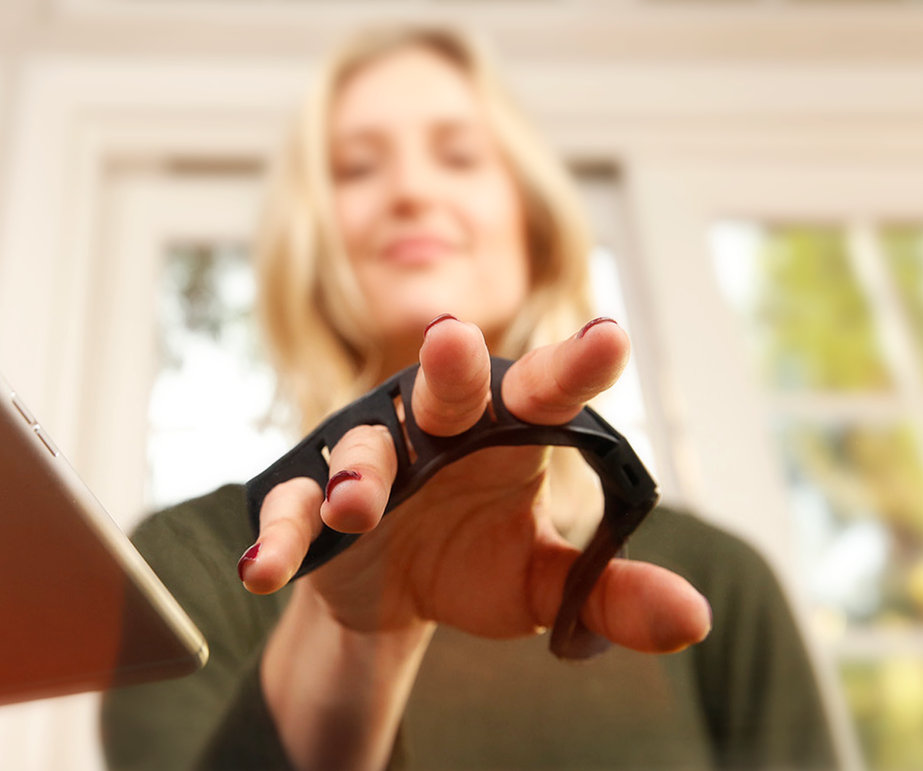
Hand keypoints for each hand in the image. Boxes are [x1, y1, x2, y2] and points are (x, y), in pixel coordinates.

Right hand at [241, 315, 710, 652]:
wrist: (393, 592)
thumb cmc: (477, 558)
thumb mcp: (544, 581)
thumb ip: (608, 593)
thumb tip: (695, 621)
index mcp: (504, 431)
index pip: (544, 391)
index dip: (573, 366)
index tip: (610, 338)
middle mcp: (435, 430)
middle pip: (443, 387)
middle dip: (447, 368)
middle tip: (451, 340)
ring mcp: (370, 460)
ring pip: (361, 449)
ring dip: (357, 473)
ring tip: (356, 506)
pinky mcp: (313, 503)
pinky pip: (291, 509)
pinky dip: (279, 538)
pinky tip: (264, 571)